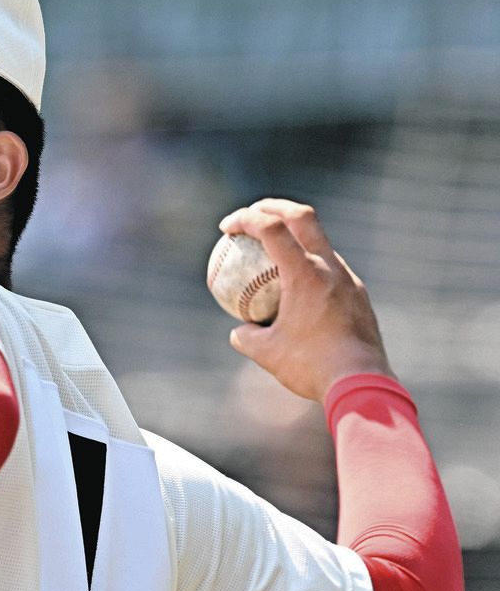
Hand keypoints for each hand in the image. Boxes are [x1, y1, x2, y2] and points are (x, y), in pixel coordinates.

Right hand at [218, 198, 393, 400]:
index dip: (245, 219)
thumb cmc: (310, 367)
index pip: (271, 228)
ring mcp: (349, 280)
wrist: (363, 384)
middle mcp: (330, 268)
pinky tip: (298, 290)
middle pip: (303, 216)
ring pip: (320, 242)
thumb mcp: (266, 354)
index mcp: (305, 274)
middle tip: (252, 214)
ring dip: (294, 236)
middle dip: (272, 206)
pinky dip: (309, 267)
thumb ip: (246, 336)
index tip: (227, 228)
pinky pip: (331, 269)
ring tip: (272, 253)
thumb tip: (239, 330)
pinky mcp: (359, 296)